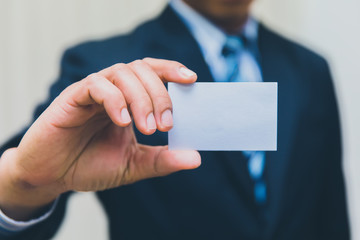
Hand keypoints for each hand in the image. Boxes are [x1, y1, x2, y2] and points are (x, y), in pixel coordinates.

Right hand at [0, 58, 200, 219]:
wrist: (53, 175)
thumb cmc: (91, 165)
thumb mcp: (134, 165)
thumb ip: (163, 160)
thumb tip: (196, 158)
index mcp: (129, 101)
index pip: (153, 73)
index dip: (172, 70)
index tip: (192, 80)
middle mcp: (113, 90)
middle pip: (142, 69)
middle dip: (160, 94)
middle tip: (166, 124)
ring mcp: (92, 91)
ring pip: (122, 73)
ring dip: (141, 98)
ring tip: (147, 128)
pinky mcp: (72, 97)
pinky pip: (95, 85)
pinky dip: (114, 100)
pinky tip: (122, 121)